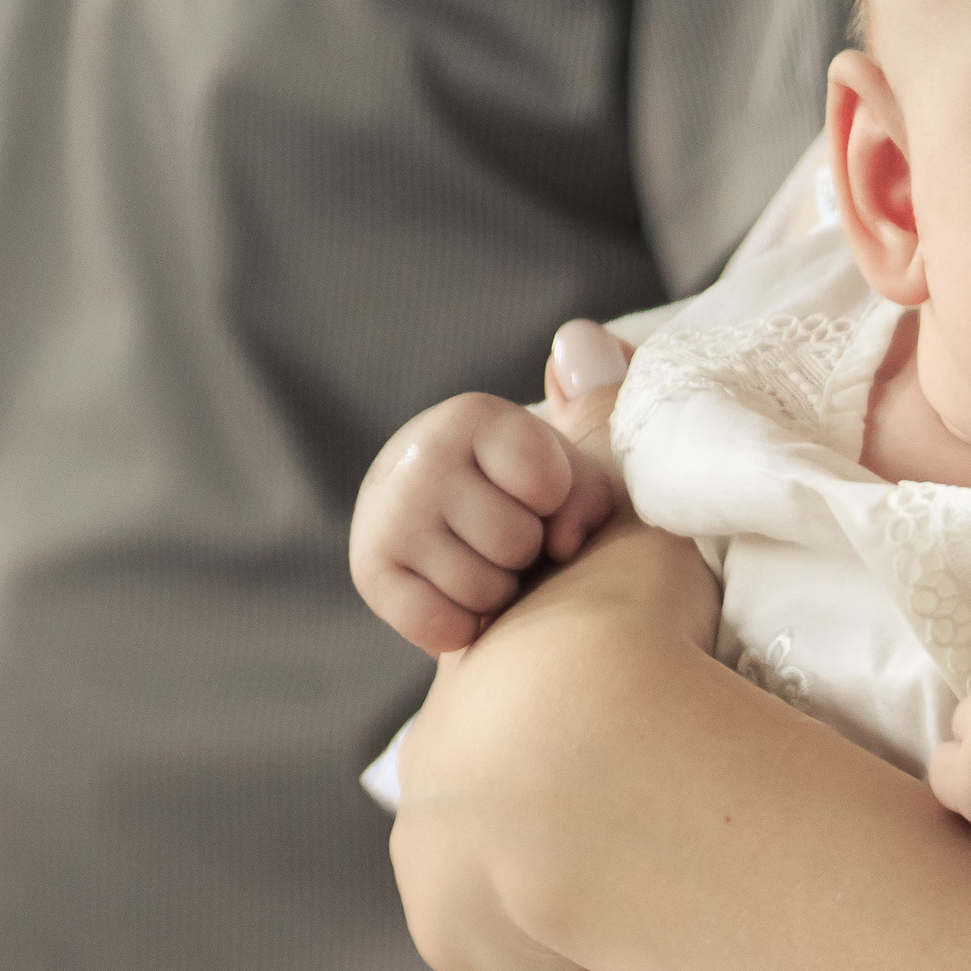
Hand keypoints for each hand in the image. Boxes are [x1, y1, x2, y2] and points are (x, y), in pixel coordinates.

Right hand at [350, 321, 629, 656]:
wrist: (459, 560)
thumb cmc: (538, 513)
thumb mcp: (581, 468)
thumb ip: (601, 416)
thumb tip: (580, 341)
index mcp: (477, 416)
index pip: (546, 483)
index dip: (559, 509)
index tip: (546, 503)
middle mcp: (421, 452)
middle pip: (515, 543)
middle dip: (528, 558)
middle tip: (513, 546)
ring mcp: (387, 511)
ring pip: (481, 588)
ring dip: (498, 597)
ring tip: (486, 570)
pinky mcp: (369, 570)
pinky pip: (441, 625)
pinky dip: (462, 630)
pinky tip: (456, 602)